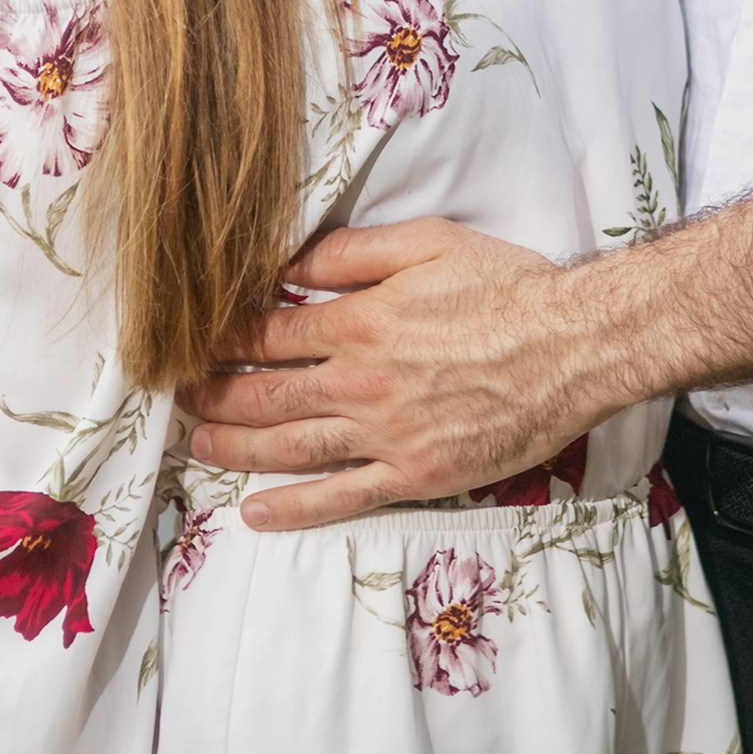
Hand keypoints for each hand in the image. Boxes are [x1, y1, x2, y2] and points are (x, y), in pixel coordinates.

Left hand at [179, 220, 598, 527]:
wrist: (574, 346)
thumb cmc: (507, 286)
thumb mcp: (427, 241)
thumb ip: (351, 251)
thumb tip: (290, 260)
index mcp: (357, 322)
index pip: (266, 333)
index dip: (222, 338)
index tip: (193, 342)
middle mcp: (359, 383)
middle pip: (264, 395)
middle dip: (212, 395)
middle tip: (178, 397)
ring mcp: (384, 436)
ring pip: (289, 448)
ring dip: (235, 447)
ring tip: (199, 444)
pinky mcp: (415, 475)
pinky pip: (341, 497)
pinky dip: (293, 508)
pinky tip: (255, 512)